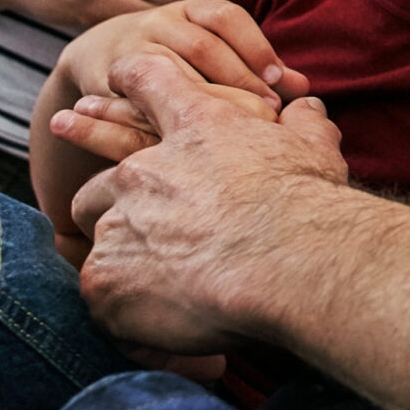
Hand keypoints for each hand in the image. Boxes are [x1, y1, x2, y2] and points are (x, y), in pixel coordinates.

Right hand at [58, 0, 305, 111]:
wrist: (98, 56)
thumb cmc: (174, 59)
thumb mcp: (212, 51)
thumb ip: (255, 66)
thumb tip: (305, 88)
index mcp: (191, 8)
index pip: (228, 17)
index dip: (256, 46)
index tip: (282, 80)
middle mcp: (160, 21)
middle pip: (203, 45)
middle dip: (239, 79)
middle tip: (270, 113)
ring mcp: (131, 48)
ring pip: (172, 73)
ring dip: (207, 102)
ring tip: (237, 131)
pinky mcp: (107, 80)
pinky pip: (138, 101)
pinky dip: (167, 121)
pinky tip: (191, 143)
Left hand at [71, 53, 348, 355]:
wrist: (290, 258)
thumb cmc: (308, 201)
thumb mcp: (314, 146)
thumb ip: (304, 123)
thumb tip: (306, 107)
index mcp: (193, 128)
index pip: (148, 80)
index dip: (129, 78)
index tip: (114, 77)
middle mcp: (144, 170)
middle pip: (101, 179)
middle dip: (107, 198)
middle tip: (108, 203)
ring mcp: (119, 225)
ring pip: (94, 236)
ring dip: (118, 255)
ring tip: (146, 284)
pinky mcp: (106, 281)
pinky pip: (101, 297)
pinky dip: (126, 312)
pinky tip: (158, 332)